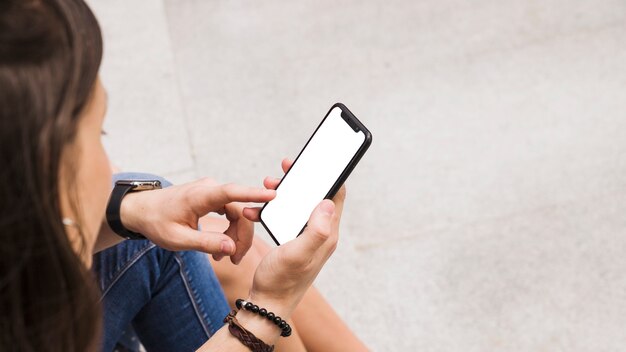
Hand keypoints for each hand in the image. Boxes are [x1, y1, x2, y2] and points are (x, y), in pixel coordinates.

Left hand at [120, 178, 275, 263]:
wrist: (141, 210)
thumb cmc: (156, 222)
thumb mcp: (178, 239)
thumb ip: (206, 243)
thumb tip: (231, 247)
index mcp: (201, 196)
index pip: (233, 193)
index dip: (254, 195)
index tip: (272, 196)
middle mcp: (209, 189)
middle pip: (240, 211)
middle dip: (241, 237)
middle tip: (235, 260)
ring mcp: (212, 192)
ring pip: (237, 213)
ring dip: (235, 236)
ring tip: (222, 257)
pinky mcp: (212, 197)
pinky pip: (230, 213)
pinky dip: (229, 230)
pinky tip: (221, 246)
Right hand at [242, 159, 345, 317]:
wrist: (266, 304)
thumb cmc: (281, 281)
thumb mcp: (298, 254)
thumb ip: (315, 229)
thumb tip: (328, 202)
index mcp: (326, 234)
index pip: (336, 196)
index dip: (327, 175)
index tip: (312, 162)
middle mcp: (320, 234)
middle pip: (316, 196)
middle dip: (301, 180)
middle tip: (284, 169)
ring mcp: (306, 237)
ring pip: (299, 205)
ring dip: (284, 193)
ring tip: (267, 185)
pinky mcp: (292, 241)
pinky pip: (285, 217)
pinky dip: (272, 210)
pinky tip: (256, 211)